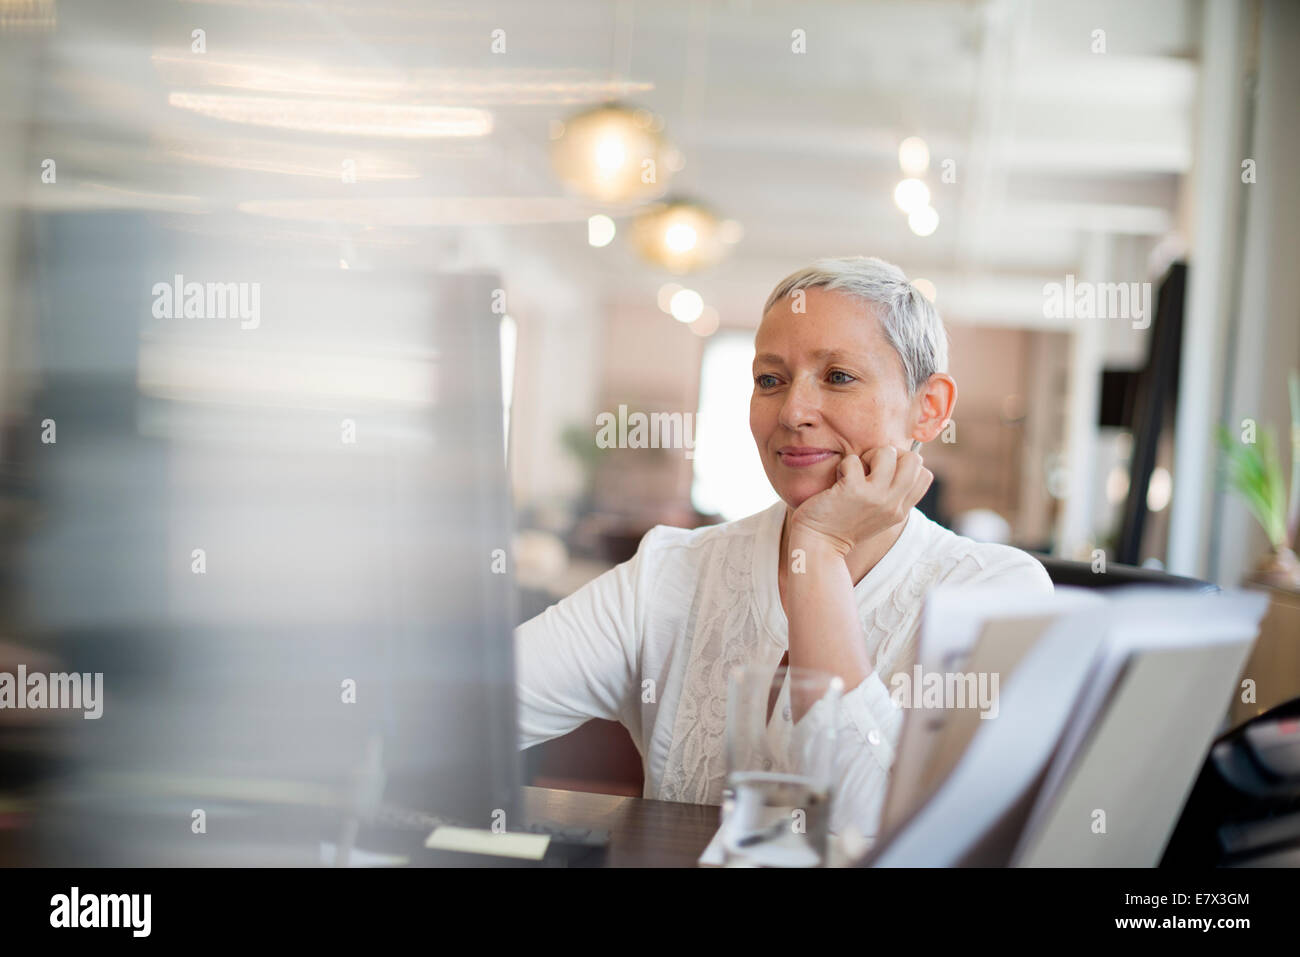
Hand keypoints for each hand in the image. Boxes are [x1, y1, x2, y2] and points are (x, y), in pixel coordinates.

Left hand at [789, 446, 932, 556]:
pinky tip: (838, 480)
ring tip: (855, 472)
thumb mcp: (878, 515)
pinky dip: (844, 464)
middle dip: (891, 454)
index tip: (885, 472)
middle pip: (914, 459)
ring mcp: (875, 497)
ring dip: (868, 455)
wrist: (819, 544)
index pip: (924, 475)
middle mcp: (893, 504)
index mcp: (900, 511)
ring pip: (888, 452)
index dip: (906, 464)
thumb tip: (897, 461)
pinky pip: (854, 460)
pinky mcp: (854, 490)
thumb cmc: (843, 524)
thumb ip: (892, 495)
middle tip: (871, 468)